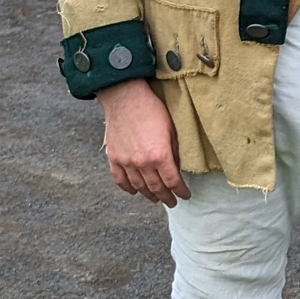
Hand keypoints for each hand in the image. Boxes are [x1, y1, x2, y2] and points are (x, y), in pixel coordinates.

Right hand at [101, 78, 189, 205]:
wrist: (125, 97)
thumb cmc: (152, 109)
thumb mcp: (171, 129)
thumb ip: (175, 151)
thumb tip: (177, 167)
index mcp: (160, 155)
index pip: (173, 181)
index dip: (181, 191)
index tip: (185, 195)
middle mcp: (142, 163)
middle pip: (156, 188)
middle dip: (166, 197)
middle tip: (172, 202)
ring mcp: (126, 162)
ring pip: (138, 187)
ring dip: (149, 195)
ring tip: (156, 198)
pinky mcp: (114, 157)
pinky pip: (120, 180)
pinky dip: (127, 188)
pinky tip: (134, 191)